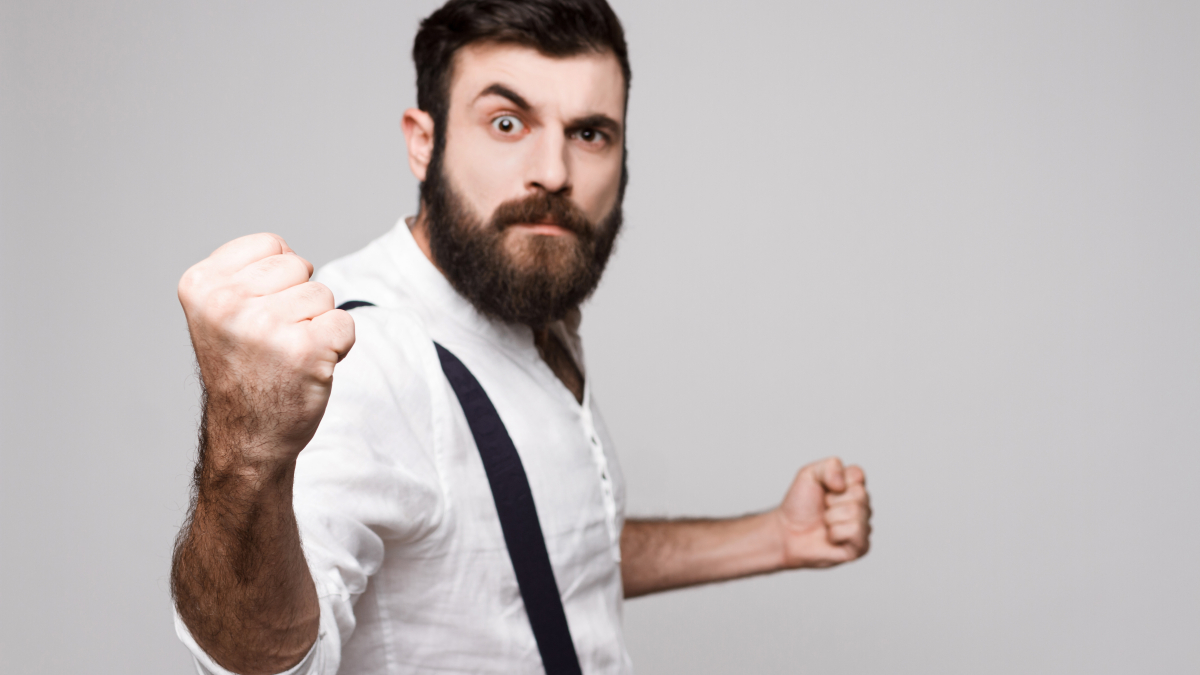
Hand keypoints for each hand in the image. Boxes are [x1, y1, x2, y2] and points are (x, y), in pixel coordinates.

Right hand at [178, 233, 354, 466]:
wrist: (248, 436)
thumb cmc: (243, 368)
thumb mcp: (220, 310)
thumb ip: (247, 273)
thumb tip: (291, 252)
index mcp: (201, 284)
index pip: (272, 244)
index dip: (277, 279)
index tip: (255, 316)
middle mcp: (226, 303)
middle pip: (299, 265)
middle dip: (298, 300)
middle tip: (274, 340)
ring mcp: (265, 326)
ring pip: (323, 294)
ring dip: (317, 324)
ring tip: (288, 354)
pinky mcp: (304, 351)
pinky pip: (345, 323)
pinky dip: (338, 345)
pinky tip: (310, 366)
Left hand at [774, 457, 871, 568]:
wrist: (787, 532)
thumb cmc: (799, 506)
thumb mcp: (808, 475)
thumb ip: (830, 466)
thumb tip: (843, 484)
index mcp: (852, 486)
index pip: (857, 474)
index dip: (835, 480)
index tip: (825, 488)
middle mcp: (861, 506)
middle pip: (859, 494)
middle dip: (832, 501)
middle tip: (823, 508)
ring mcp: (862, 526)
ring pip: (856, 513)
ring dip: (832, 518)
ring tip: (825, 523)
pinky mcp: (860, 546)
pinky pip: (856, 532)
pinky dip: (836, 533)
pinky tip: (831, 536)